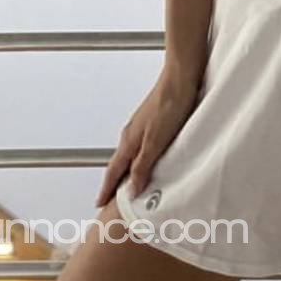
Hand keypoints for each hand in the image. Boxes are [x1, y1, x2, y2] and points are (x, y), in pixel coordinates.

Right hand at [94, 65, 202, 208]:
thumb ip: (142, 166)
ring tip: (129, 184)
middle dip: (114, 182)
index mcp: (129, 141)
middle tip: (110, 199)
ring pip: (131, 154)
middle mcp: (132, 133)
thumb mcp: (156, 142)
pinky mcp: (155, 120)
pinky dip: (141, 158)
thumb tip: (130, 190)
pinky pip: (142, 145)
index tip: (99, 204)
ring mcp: (142, 125)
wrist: (181, 76)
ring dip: (128, 170)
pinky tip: (150, 159)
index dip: (107, 189)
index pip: (113, 171)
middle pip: (119, 163)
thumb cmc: (170, 105)